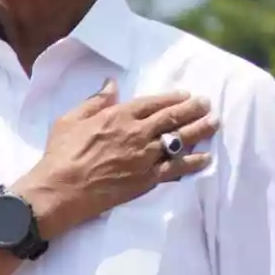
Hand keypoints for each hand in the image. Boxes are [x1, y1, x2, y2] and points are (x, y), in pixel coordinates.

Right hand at [17, 79, 216, 237]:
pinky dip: (194, 162)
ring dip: (200, 130)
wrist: (60, 190)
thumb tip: (111, 84)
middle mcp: (138, 133)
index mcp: (119, 115)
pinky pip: (177, 168)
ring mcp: (145, 156)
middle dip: (194, 109)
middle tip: (207, 104)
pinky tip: (206, 158)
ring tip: (214, 123)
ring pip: (181, 139)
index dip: (173, 98)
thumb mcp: (70, 120)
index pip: (154, 103)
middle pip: (173, 117)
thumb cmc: (61, 155)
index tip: (186, 95)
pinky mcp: (147, 179)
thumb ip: (95, 101)